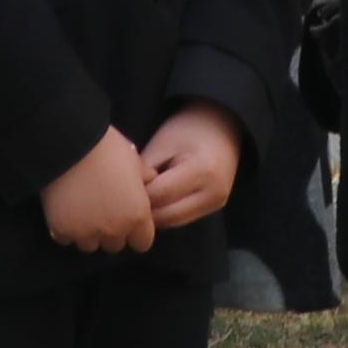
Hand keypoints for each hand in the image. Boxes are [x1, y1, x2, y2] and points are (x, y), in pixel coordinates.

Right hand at [42, 128, 160, 254]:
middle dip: (111, 231)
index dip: (136, 231)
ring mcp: (86, 233)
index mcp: (137, 215)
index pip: (143, 243)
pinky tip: (65, 209)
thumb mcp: (133, 159)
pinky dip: (66, 228)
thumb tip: (150, 180)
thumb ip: (144, 177)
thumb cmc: (107, 147)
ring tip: (82, 210)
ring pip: (90, 245)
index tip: (127, 217)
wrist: (70, 143)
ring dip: (88, 232)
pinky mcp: (61, 230)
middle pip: (116, 245)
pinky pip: (66, 238)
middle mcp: (114, 230)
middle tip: (103, 210)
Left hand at [138, 103, 246, 233]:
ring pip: (174, 222)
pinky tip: (157, 200)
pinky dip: (166, 213)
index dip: (138, 193)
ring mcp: (217, 203)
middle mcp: (213, 193)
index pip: (160, 194)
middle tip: (128, 197)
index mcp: (201, 171)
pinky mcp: (216, 206)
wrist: (222, 124)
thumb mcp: (162, 143)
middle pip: (168, 215)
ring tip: (142, 198)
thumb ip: (145, 170)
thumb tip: (129, 196)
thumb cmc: (188, 129)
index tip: (124, 184)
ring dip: (155, 215)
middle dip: (145, 209)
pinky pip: (183, 219)